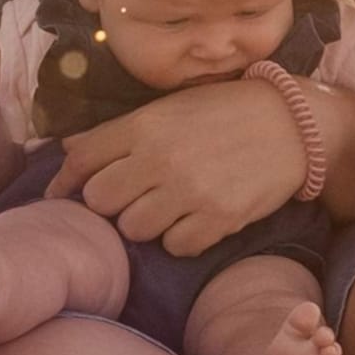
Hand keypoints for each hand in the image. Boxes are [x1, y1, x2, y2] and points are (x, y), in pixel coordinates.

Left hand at [43, 80, 300, 256]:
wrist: (294, 124)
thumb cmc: (226, 112)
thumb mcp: (170, 108)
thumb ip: (120, 131)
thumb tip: (68, 149)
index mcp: (146, 124)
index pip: (82, 160)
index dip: (64, 181)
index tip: (61, 194)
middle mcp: (161, 157)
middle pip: (100, 201)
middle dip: (112, 202)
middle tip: (133, 196)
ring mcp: (190, 189)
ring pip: (134, 229)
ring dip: (145, 223)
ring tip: (167, 208)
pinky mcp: (219, 217)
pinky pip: (175, 246)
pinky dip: (180, 238)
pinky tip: (195, 219)